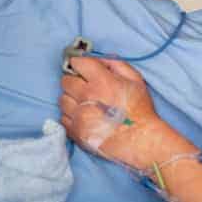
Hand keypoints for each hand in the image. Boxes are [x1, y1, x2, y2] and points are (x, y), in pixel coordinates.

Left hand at [59, 57, 173, 168]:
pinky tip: (84, 116)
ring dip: (71, 98)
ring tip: (85, 103)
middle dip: (75, 80)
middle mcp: (86, 96)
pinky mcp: (74, 132)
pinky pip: (63, 117)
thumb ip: (117, 65)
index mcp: (101, 81)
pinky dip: (71, 115)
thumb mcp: (136, 80)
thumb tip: (100, 61)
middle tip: (86, 86)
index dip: (80, 63)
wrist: (139, 139)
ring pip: (62, 99)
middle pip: (65, 81)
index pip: (78, 63)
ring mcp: (78, 115)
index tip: (83, 67)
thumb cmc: (140, 109)